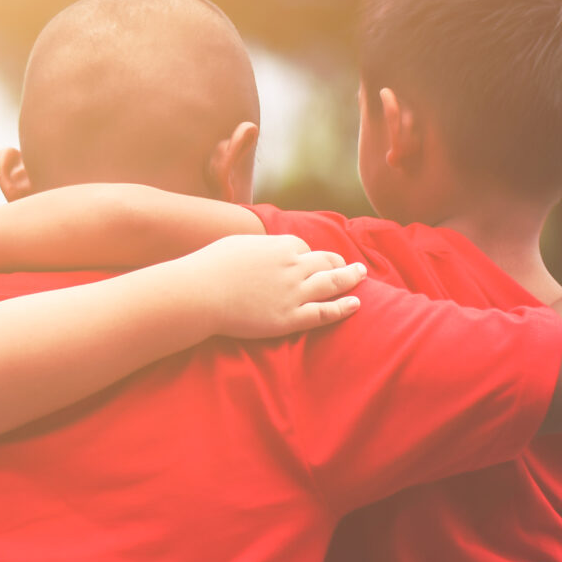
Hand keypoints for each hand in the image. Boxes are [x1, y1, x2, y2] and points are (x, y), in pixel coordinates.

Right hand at [187, 233, 365, 337]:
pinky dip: (343, 307)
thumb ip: (260, 246)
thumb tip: (266, 247)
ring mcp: (294, 293)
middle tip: (351, 266)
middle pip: (327, 261)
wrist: (199, 293)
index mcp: (282, 245)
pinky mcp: (289, 318)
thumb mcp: (239, 243)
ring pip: (333, 284)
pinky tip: (356, 304)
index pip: (305, 249)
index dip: (307, 256)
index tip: (307, 262)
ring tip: (362, 276)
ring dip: (351, 278)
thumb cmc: (211, 266)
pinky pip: (324, 312)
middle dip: (339, 263)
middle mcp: (294, 266)